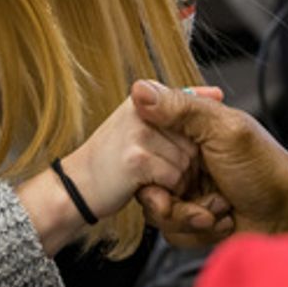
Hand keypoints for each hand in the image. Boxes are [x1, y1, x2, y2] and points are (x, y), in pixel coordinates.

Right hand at [58, 97, 196, 220]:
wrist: (72, 191)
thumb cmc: (107, 163)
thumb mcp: (145, 129)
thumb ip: (183, 109)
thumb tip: (215, 91)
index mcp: (147, 98)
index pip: (193, 103)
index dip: (193, 138)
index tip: (179, 151)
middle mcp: (142, 109)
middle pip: (194, 140)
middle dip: (189, 168)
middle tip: (165, 176)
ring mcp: (138, 132)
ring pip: (187, 162)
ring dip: (179, 185)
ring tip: (156, 185)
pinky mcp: (136, 159)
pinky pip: (175, 178)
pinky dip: (169, 195)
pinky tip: (148, 190)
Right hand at [130, 80, 287, 238]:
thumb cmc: (266, 170)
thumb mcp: (224, 131)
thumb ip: (182, 109)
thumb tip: (139, 88)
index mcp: (187, 130)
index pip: (144, 139)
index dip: (155, 159)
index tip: (182, 166)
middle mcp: (181, 159)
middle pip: (146, 180)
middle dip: (176, 195)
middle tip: (209, 191)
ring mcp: (184, 190)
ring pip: (155, 210)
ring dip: (190, 215)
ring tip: (220, 208)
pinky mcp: (188, 219)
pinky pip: (170, 231)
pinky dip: (197, 232)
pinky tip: (222, 222)